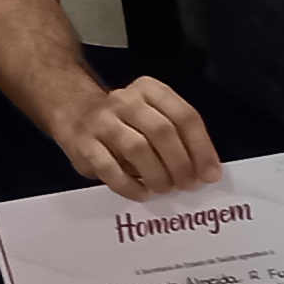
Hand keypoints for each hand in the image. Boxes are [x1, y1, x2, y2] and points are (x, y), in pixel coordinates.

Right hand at [44, 74, 220, 198]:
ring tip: (164, 189)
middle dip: (180, 163)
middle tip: (187, 185)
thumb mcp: (152, 115)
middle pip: (162, 131)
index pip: (184, 116)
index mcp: (149, 90)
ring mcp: (102, 120)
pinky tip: (141, 194)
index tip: (210, 174)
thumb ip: (177, 137)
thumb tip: (204, 172)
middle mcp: (125, 100)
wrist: (73, 111)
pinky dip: (130, 186)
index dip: (202, 148)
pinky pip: (109, 168)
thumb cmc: (125, 121)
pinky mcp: (83, 143)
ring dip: (157, 175)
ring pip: (137, 148)